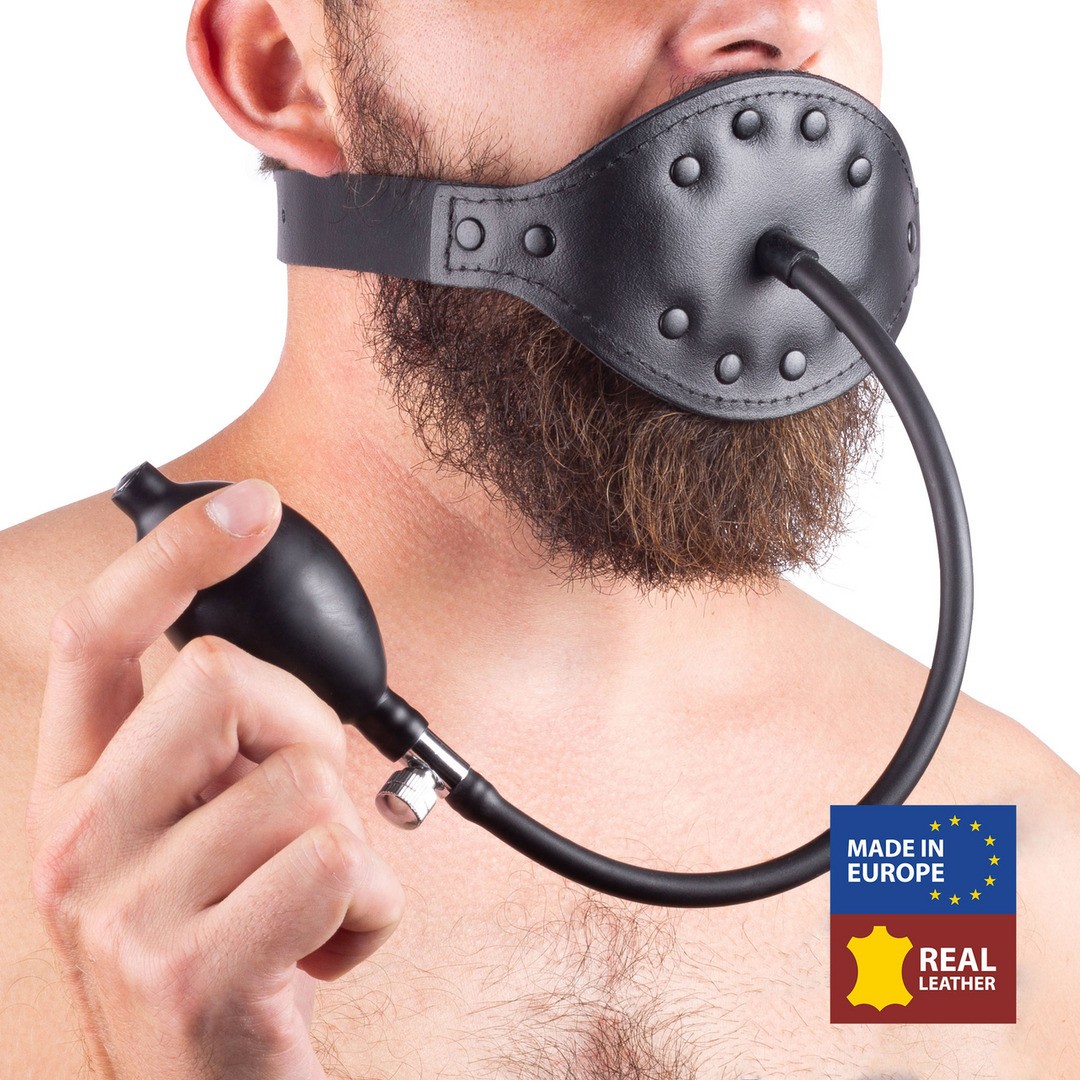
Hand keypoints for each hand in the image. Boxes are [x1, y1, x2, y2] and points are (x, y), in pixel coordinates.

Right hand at [25, 478, 404, 1079]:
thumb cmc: (228, 949)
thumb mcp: (195, 838)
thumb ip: (216, 752)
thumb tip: (267, 672)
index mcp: (77, 794)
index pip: (101, 639)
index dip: (171, 555)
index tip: (248, 502)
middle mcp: (78, 845)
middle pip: (220, 680)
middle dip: (299, 730)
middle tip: (299, 812)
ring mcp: (126, 914)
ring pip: (305, 783)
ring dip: (345, 843)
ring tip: (303, 905)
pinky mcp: (194, 974)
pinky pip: (340, 865)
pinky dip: (372, 911)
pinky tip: (322, 953)